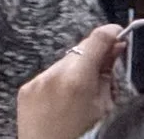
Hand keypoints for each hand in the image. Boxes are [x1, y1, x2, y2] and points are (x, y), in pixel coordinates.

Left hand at [16, 23, 122, 138]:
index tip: (118, 32)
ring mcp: (35, 82)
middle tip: (109, 63)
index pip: (95, 40)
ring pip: (63, 63)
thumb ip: (108, 77)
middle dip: (94, 55)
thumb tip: (113, 52)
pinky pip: (48, 77)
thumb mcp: (106, 111)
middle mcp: (52, 76)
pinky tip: (67, 100)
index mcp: (76, 80)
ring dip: (76, 70)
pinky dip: (60, 82)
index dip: (110, 33)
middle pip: (78, 50)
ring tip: (86, 92)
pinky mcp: (25, 90)